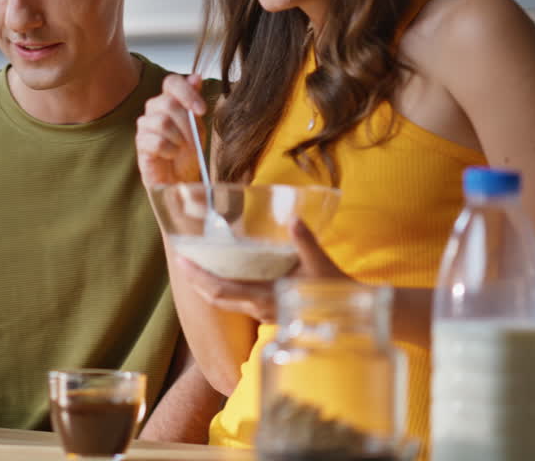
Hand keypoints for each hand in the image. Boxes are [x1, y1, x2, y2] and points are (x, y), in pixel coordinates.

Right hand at [136, 73, 208, 187]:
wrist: (181, 180)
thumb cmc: (188, 154)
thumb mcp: (199, 126)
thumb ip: (194, 102)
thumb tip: (195, 77)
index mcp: (169, 101)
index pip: (171, 82)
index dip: (187, 92)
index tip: (201, 110)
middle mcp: (154, 110)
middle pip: (167, 103)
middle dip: (186, 124)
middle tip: (194, 141)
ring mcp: (145, 126)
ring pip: (162, 122)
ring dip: (179, 139)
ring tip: (182, 150)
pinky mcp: (140, 144)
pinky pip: (156, 142)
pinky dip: (170, 151)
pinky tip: (171, 156)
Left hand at [176, 220, 351, 323]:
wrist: (351, 315)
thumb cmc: (336, 291)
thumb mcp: (320, 264)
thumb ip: (304, 241)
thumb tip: (293, 218)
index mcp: (265, 299)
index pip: (221, 292)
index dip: (199, 278)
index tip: (182, 263)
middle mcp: (259, 309)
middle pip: (217, 299)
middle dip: (197, 281)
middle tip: (182, 260)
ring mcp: (263, 313)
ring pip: (227, 301)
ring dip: (210, 285)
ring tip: (198, 264)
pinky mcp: (269, 311)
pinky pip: (239, 300)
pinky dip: (227, 287)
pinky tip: (226, 272)